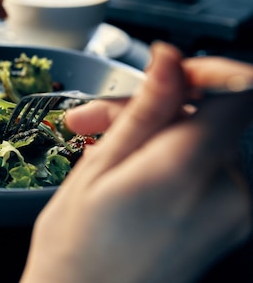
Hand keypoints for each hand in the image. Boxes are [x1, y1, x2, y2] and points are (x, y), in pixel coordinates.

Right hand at [21, 42, 252, 282]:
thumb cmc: (76, 251)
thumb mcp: (97, 171)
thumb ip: (144, 111)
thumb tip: (169, 60)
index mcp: (188, 174)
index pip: (239, 92)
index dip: (205, 69)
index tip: (164, 71)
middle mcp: (227, 195)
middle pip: (207, 115)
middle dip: (152, 106)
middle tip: (94, 118)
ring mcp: (232, 212)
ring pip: (200, 139)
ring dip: (152, 132)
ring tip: (99, 146)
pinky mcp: (227, 223)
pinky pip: (203, 167)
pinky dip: (166, 157)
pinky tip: (125, 167)